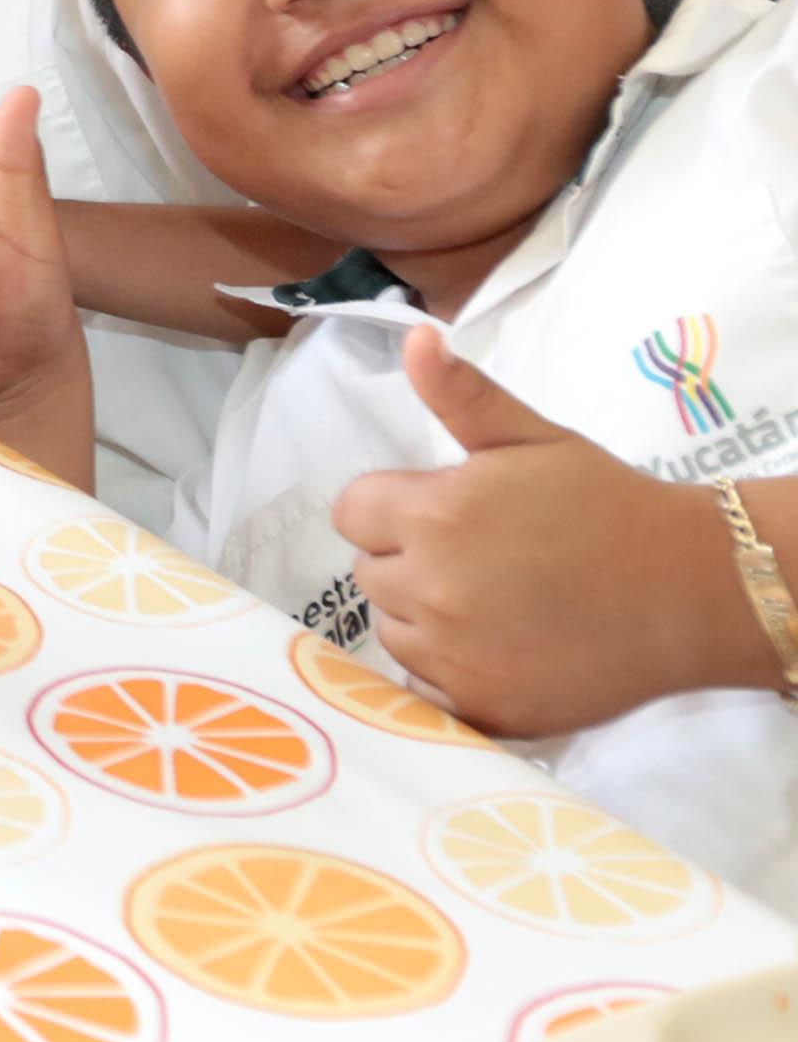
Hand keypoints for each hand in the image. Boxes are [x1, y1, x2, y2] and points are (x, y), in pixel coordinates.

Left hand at [334, 330, 748, 737]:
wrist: (689, 591)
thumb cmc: (607, 505)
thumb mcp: (534, 438)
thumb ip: (462, 394)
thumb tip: (413, 336)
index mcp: (433, 514)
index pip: (353, 511)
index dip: (393, 507)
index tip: (443, 512)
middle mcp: (430, 586)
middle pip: (369, 570)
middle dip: (410, 558)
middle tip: (482, 556)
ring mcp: (451, 654)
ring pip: (391, 627)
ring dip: (424, 615)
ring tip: (497, 600)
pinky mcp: (478, 705)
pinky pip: (423, 684)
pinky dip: (448, 669)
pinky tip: (498, 647)